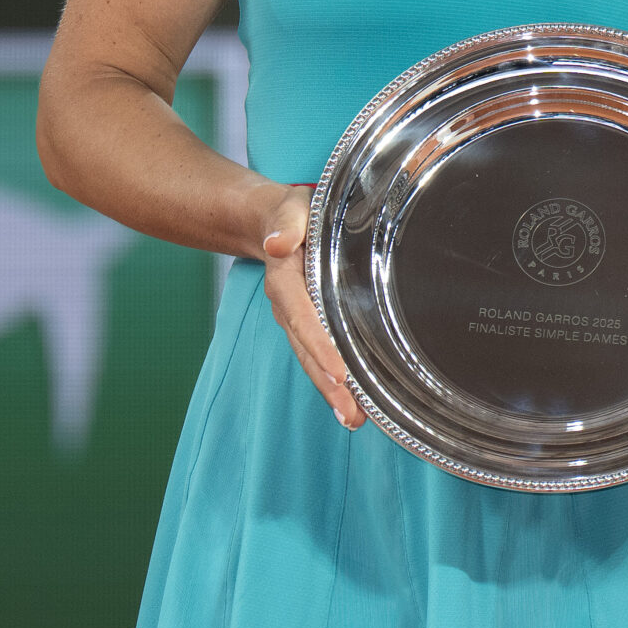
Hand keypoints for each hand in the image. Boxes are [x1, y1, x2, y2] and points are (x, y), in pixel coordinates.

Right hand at [259, 185, 364, 429]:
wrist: (273, 219)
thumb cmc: (291, 211)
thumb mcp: (291, 207)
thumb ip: (287, 223)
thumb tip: (278, 243)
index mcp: (286, 279)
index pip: (303, 318)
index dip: (320, 346)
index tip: (338, 373)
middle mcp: (289, 305)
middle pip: (307, 350)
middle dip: (329, 384)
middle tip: (352, 415)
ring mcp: (297, 318)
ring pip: (312, 359)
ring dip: (331, 391)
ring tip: (354, 420)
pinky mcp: (308, 322)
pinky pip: (317, 354)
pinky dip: (331, 380)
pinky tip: (350, 403)